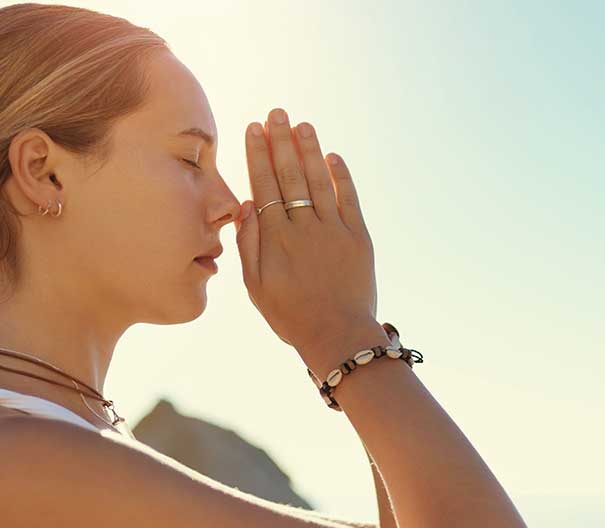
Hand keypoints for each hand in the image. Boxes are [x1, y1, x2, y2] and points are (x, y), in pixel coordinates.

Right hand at [235, 108, 378, 351]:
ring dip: (310, 150)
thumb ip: (248, 245)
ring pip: (319, 181)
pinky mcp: (359, 237)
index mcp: (275, 239)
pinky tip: (333, 157)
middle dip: (281, 141)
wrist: (338, 336)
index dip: (258, 155)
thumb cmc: (291, 316)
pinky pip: (349, 199)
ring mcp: (333, 230)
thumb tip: (245, 206)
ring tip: (302, 125)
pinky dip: (341, 176)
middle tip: (277, 113)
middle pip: (290, 175)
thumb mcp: (256, 287)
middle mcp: (303, 228)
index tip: (254, 129)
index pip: (264, 185)